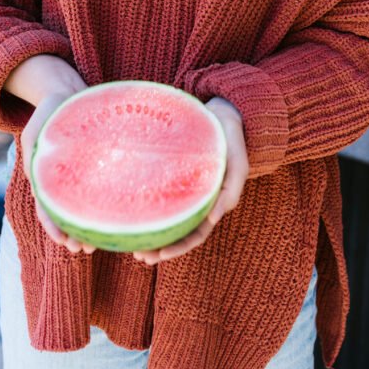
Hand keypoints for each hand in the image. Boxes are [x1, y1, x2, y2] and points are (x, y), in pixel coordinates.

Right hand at [19, 69, 96, 256]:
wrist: (68, 89)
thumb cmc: (51, 111)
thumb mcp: (36, 130)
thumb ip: (34, 154)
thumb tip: (38, 182)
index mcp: (46, 175)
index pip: (47, 207)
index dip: (54, 226)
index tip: (64, 241)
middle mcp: (64, 178)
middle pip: (66, 213)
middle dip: (72, 234)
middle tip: (82, 249)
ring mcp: (81, 173)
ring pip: (83, 206)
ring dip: (87, 227)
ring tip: (95, 244)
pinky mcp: (98, 167)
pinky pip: (100, 190)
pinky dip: (104, 206)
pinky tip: (116, 217)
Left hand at [133, 97, 248, 265]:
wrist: (224, 112)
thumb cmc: (231, 138)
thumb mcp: (237, 162)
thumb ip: (230, 189)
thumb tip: (212, 219)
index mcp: (214, 203)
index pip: (196, 235)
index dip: (178, 248)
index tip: (158, 255)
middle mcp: (199, 201)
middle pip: (179, 232)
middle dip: (160, 248)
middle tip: (138, 257)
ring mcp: (186, 189)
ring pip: (169, 218)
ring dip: (153, 234)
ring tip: (131, 244)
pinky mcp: (175, 175)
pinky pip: (161, 196)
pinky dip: (149, 207)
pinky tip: (132, 209)